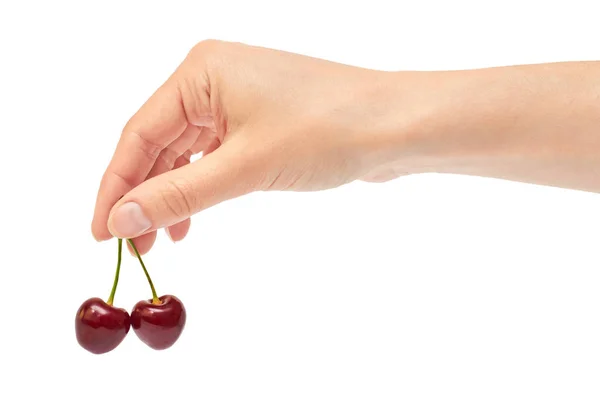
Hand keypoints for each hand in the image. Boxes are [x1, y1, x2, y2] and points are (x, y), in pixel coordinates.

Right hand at [91, 40, 419, 252]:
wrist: (395, 126)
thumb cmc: (328, 130)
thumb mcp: (244, 167)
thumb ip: (179, 193)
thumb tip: (121, 218)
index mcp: (200, 72)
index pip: (138, 135)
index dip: (115, 187)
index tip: (101, 233)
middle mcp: (213, 78)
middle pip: (158, 144)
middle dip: (144, 196)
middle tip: (133, 246)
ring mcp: (237, 98)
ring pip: (185, 152)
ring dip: (171, 194)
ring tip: (162, 239)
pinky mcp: (258, 119)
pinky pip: (213, 153)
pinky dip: (200, 185)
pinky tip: (192, 216)